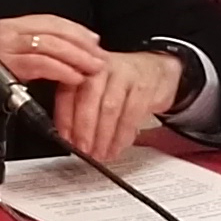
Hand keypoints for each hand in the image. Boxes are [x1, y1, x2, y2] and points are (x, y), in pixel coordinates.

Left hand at [0, 14, 185, 162]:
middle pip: (89, 97)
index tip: (64, 138)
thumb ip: (77, 104)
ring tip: (98, 154)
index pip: (68, 90)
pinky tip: (116, 147)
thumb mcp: (95, 86)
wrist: (156, 69)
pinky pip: (132, 113)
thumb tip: (63, 135)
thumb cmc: (119, 82)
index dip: (65, 117)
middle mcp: (102, 67)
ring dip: (103, 135)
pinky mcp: (144, 87)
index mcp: (82, 66)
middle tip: (81, 150)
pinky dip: (123, 135)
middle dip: (83, 127)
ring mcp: (125, 75)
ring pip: (110, 107)